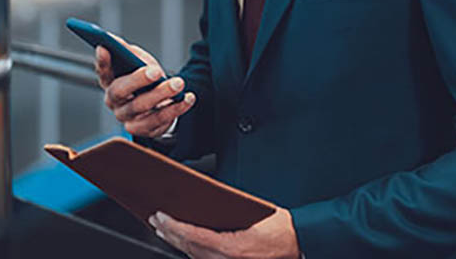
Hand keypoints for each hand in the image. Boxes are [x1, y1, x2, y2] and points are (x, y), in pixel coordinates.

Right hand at [94, 39, 195, 137]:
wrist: (160, 106)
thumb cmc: (147, 80)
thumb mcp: (139, 62)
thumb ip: (128, 52)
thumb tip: (115, 40)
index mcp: (111, 83)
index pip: (103, 72)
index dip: (102, 62)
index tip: (104, 47)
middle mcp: (115, 102)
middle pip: (120, 91)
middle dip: (138, 80)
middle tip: (156, 71)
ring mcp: (127, 118)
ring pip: (142, 107)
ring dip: (162, 94)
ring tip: (178, 84)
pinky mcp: (144, 129)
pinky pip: (159, 120)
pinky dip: (176, 108)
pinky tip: (188, 98)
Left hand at [149, 207, 300, 258]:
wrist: (301, 245)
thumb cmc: (283, 229)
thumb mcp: (257, 212)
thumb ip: (231, 210)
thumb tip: (206, 202)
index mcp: (233, 248)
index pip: (194, 236)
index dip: (174, 227)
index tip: (160, 216)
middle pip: (190, 248)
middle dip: (169, 234)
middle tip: (155, 220)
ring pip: (195, 255)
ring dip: (178, 242)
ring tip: (164, 229)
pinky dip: (191, 249)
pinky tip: (185, 241)